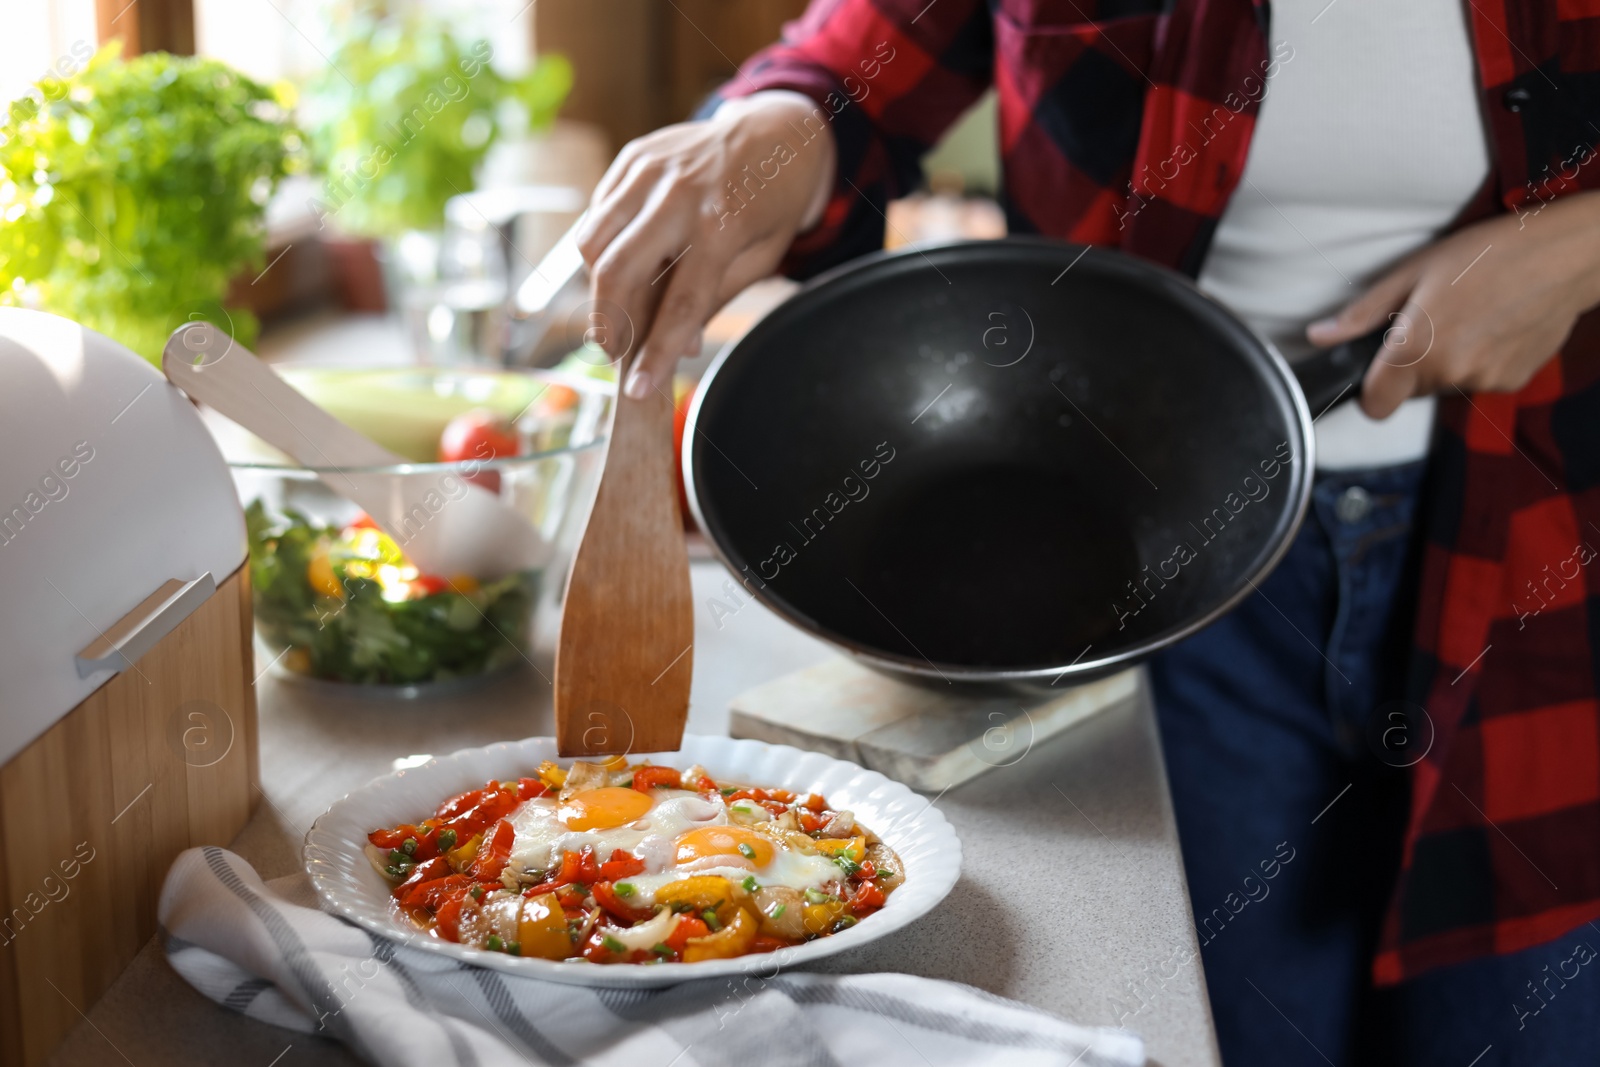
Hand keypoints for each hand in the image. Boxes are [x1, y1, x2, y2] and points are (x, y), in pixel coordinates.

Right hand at [574, 91, 835, 399]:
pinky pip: (599, 213)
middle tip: (615, 352)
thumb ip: (714, 298)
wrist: (777, 133)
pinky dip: (602, 246)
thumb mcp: (760, 258)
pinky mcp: (634, 157)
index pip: (679, 304)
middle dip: (608, 323)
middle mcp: (680, 194)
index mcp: (723, 225)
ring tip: (618, 309)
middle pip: (617, 271)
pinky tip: (624, 260)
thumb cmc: (772, 204)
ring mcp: (651, 170)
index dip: (656, 352)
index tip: (637, 388)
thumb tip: (680, 346)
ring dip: (597, 287)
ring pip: (592, 241)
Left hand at [1306, 190, 1599, 418]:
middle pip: (1410, 391)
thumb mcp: (1415, 271)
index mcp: (1418, 348)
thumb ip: (1364, 312)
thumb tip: (1320, 335)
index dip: (1370, 392)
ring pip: (1444, 385)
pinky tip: (1494, 325)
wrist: (1568, 255)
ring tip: (1469, 316)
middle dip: (1412, 365)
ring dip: (1447, 361)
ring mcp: (1484, 381)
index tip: (1376, 372)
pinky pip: (1478, 380)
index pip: (1375, 405)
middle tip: (1433, 320)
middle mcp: (1450, 373)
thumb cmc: (1490, 252)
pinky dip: (1479, 360)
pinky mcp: (1512, 381)